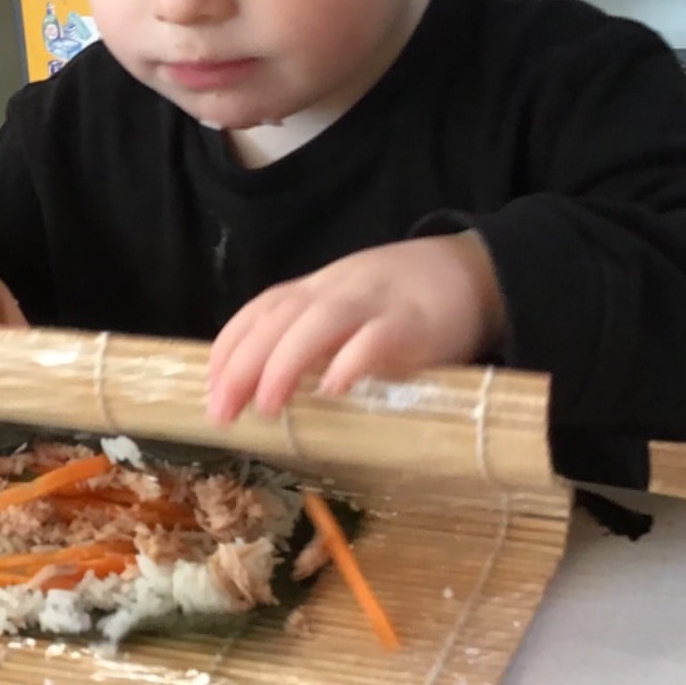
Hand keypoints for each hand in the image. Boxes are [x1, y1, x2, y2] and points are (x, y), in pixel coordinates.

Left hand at [207, 235, 505, 422]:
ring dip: (286, 364)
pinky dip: (352, 360)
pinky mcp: (415, 323)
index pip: (261, 310)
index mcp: (318, 289)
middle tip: (221, 412)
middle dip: (243, 364)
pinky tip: (333, 389)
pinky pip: (378, 338)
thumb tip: (260, 384)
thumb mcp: (349, 310)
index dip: (230, 348)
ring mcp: (375, 304)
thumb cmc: (404, 303)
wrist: (476, 272)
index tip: (209, 388)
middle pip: (279, 319)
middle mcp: (337, 290)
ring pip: (320, 324)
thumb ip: (311, 336)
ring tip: (267, 406)